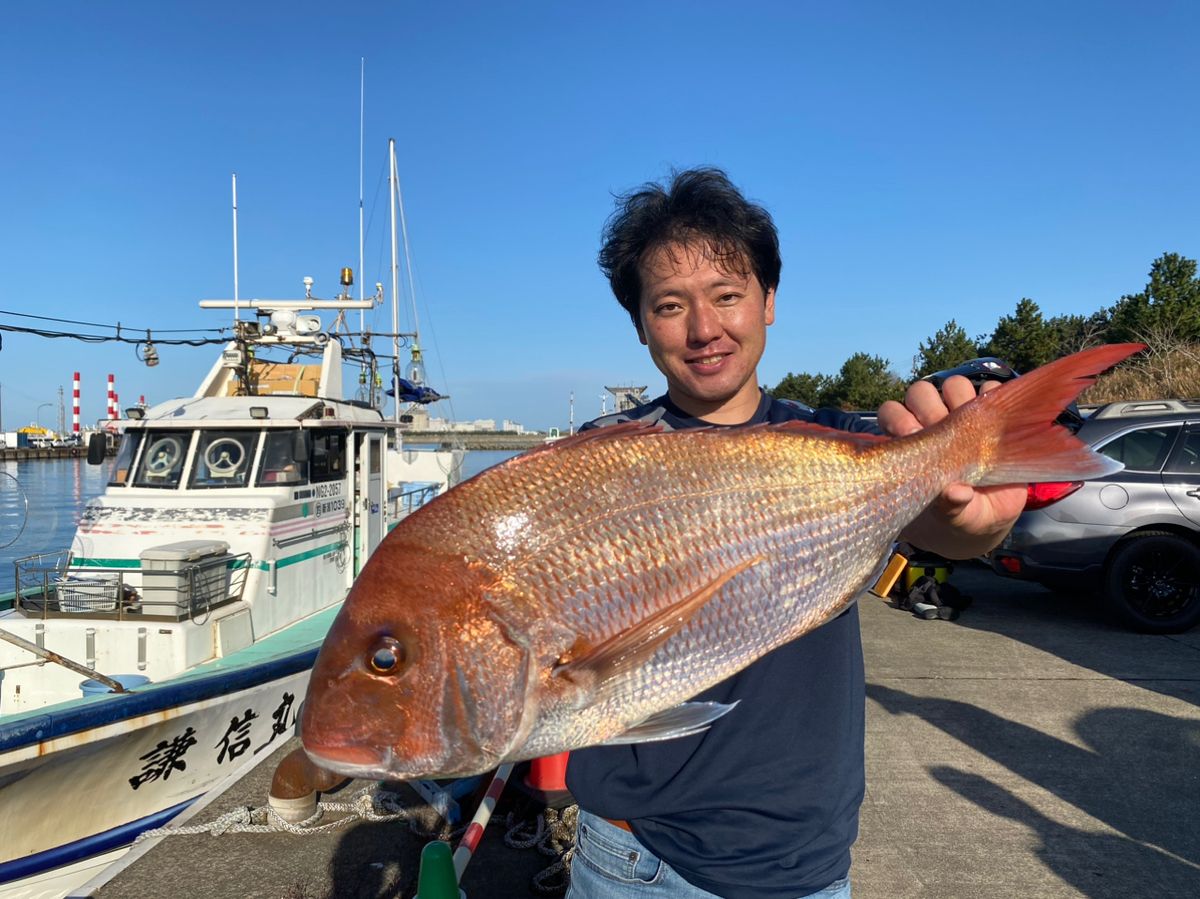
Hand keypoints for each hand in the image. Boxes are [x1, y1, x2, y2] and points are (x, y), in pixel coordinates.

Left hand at [876, 376, 1025, 558]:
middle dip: (928, 406)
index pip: (892, 412)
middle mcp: (933, 423)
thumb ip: (950, 507)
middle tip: (941, 430)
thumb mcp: (957, 517)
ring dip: (962, 398)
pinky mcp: (993, 414)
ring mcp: (964, 416)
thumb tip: (956, 493)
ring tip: (971, 426)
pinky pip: (991, 390)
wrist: (995, 516)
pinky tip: (995, 421)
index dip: (898, 419)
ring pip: (954, 385)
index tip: (910, 437)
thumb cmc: (962, 515)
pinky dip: (993, 397)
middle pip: (921, 392)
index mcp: (911, 444)